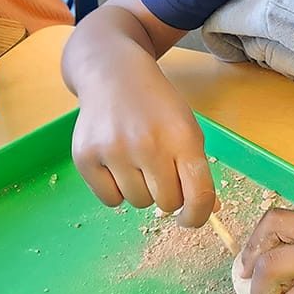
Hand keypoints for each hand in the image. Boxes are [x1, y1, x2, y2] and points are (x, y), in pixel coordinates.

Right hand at [70, 62, 215, 227]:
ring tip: (136, 159)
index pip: (198, 194)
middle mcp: (148, 144)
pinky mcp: (85, 157)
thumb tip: (208, 212)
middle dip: (167, 194)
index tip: (191, 218)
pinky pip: (110, 200)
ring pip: (137, 202)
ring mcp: (114, 151)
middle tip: (160, 170)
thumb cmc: (157, 106)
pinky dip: (116, 190)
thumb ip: (197, 169)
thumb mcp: (186, 128)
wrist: (113, 75)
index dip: (198, 215)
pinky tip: (116, 163)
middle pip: (167, 203)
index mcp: (182, 137)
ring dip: (140, 189)